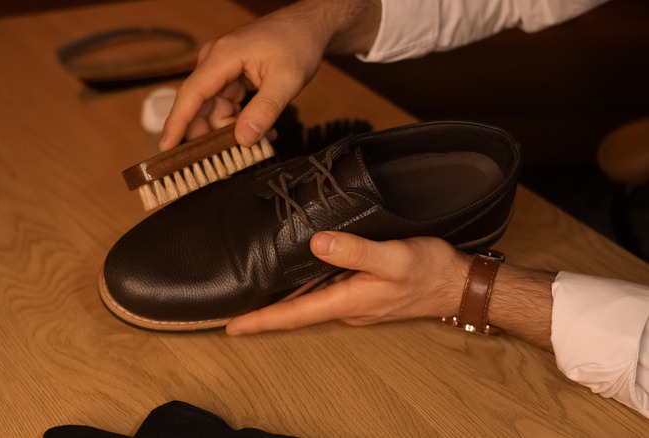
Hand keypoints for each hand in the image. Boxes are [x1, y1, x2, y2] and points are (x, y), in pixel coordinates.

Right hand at [159, 5, 327, 150]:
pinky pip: (226, 106)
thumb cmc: (298, 42)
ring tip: (263, 139)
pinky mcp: (230, 76)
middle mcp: (215, 61)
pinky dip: (240, 121)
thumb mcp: (287, 80)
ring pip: (214, 110)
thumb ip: (264, 110)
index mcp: (222, 56)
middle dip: (213, 134)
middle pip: (200, 107)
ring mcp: (221, 69)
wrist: (308, 25)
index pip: (191, 93)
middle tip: (230, 159)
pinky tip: (261, 129)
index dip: (177, 123)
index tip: (166, 148)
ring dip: (233, 130)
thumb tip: (243, 139)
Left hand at [226, 232, 468, 334]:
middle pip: (295, 313)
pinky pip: (324, 293)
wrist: (456, 283)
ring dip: (281, 304)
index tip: (231, 326)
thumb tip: (317, 244)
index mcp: (346, 301)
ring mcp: (353, 301)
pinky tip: (294, 279)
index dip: (260, 321)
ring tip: (251, 297)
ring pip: (308, 304)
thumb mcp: (392, 256)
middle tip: (231, 312)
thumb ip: (354, 251)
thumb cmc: (427, 270)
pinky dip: (302, 291)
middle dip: (263, 314)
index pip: (293, 316)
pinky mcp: (362, 291)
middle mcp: (345, 306)